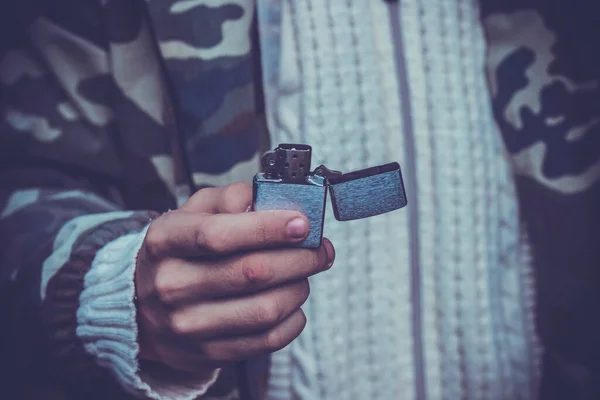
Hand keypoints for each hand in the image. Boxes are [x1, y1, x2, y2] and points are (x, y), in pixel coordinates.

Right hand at [135, 183, 334, 372]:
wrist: (143, 304)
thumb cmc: (178, 250)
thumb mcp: (192, 212)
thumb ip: (229, 199)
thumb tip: (267, 199)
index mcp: (166, 241)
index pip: (218, 235)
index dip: (267, 228)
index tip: (301, 223)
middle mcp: (172, 285)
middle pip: (251, 273)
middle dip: (300, 258)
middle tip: (320, 248)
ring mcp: (188, 324)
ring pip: (265, 309)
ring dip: (299, 288)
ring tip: (303, 275)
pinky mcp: (208, 352)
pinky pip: (267, 341)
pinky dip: (293, 320)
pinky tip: (292, 303)